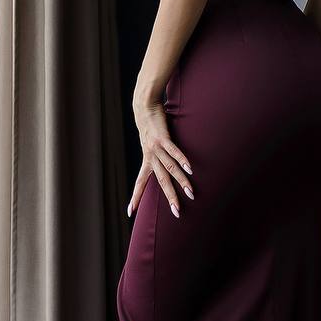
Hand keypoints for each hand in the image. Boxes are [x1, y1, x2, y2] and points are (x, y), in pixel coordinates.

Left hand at [128, 98, 193, 218]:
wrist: (144, 107)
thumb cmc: (150, 126)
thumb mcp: (151, 145)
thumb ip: (158, 155)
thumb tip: (165, 164)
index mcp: (146, 160)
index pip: (140, 183)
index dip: (135, 197)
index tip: (129, 212)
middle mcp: (150, 156)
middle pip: (161, 181)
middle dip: (169, 197)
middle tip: (177, 212)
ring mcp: (156, 147)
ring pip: (170, 168)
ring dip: (181, 181)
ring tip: (191, 193)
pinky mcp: (162, 137)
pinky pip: (173, 151)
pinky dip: (182, 160)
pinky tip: (190, 169)